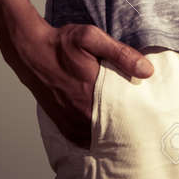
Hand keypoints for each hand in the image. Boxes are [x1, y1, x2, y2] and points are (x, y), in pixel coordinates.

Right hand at [4, 15, 154, 148]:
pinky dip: (95, 134)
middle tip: (139, 116)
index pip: (126, 112)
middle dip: (127, 122)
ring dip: (111, 130)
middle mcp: (82, 114)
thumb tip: (147, 70)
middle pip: (115, 127)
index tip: (148, 107)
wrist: (30, 51)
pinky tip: (103, 124)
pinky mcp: (63, 126)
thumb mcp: (92, 38)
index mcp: (94, 93)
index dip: (139, 112)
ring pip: (100, 136)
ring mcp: (72, 123)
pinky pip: (85, 140)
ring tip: (123, 120)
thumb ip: (121, 54)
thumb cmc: (61, 43)